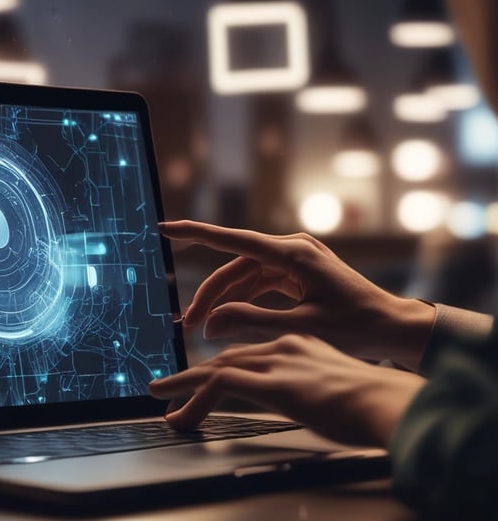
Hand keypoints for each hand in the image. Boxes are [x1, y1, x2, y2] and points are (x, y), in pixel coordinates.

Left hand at [149, 334, 425, 446]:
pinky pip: (219, 384)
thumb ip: (313, 388)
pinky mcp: (272, 381)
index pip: (249, 352)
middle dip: (195, 374)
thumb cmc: (374, 403)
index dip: (222, 366)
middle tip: (170, 388)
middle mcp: (284, 346)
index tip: (204, 380)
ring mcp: (277, 361)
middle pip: (227, 357)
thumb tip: (307, 401)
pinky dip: (193, 397)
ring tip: (162, 397)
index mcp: (301, 344)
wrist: (391, 404)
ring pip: (216, 367)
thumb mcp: (337, 389)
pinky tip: (177, 412)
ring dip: (185, 384)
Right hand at [161, 220, 434, 371]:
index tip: (165, 228)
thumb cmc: (357, 328)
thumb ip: (252, 322)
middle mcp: (292, 248)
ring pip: (244, 276)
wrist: (393, 327)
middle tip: (187, 325)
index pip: (234, 240)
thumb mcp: (301, 327)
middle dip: (209, 295)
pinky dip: (243, 299)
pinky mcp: (296, 271)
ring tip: (204, 328)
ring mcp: (294, 258)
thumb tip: (211, 322)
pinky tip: (229, 319)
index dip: (195, 234)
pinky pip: (259, 282)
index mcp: (294, 254)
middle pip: (235, 267)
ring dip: (224, 299)